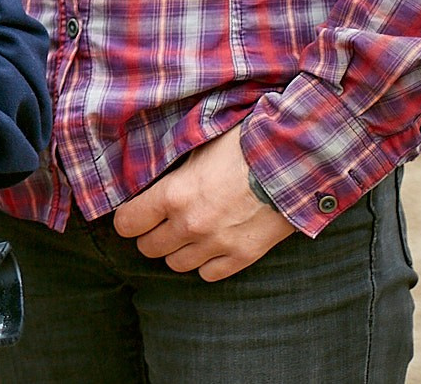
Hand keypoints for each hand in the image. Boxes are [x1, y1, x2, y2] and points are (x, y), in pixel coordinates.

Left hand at [111, 127, 293, 280]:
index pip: (127, 223)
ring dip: (177, 250)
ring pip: (177, 264)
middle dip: (150, 234)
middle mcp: (190, 225)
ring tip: (187, 232)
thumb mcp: (197, 147)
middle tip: (161, 221)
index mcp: (173, 195)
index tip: (134, 213)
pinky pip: (209, 274)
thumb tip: (147, 174)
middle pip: (149, 247)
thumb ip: (172, 169)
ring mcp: (217, 244)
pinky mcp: (243, 256)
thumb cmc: (242, 146)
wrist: (293, 161)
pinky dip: (206, 263)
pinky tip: (211, 244)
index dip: (127, 218)